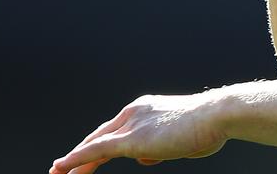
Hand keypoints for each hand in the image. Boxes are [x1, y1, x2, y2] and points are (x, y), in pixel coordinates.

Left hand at [50, 92, 227, 173]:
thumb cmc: (210, 127)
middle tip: (65, 166)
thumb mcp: (181, 141)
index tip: (91, 156)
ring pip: (94, 144)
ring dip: (74, 160)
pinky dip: (76, 160)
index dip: (100, 143)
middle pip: (100, 135)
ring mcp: (131, 125)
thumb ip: (161, 148)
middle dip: (82, 152)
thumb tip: (144, 159)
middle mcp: (135, 112)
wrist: (218, 115)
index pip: (116, 129)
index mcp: (147, 109)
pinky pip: (96, 151)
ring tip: (58, 173)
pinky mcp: (130, 139)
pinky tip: (61, 168)